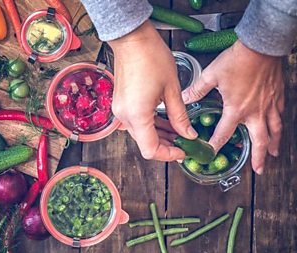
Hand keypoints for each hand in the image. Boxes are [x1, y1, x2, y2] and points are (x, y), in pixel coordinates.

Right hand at [108, 21, 197, 160]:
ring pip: (141, 134)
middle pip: (145, 143)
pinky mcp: (121, 104)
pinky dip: (151, 125)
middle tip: (186, 141)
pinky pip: (136, 122)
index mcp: (137, 115)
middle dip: (166, 145)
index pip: (150, 149)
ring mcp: (120, 110)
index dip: (168, 155)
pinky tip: (166, 121)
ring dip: (159, 135)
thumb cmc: (151, 57)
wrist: (132, 39)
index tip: (183, 151)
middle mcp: (125, 116)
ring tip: (179, 131)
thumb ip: (180, 116)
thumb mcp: (172, 89)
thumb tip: (188, 134)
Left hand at [182, 40, 284, 173]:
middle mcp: (255, 111)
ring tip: (273, 155)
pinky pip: (280, 115)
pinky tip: (278, 128)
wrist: (261, 46)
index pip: (224, 134)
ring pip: (274, 130)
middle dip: (259, 157)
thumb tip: (183, 98)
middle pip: (259, 141)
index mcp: (236, 109)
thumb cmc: (236, 60)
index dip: (215, 145)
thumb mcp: (211, 75)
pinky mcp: (278, 96)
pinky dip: (279, 125)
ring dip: (273, 144)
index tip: (210, 154)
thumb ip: (197, 90)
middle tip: (258, 170)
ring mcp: (269, 105)